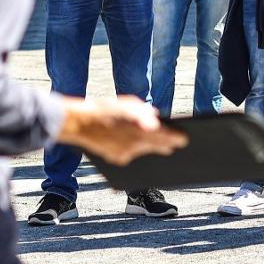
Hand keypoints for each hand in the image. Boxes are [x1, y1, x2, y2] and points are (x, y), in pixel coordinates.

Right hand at [57, 95, 187, 165]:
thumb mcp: (126, 104)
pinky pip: (131, 155)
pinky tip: (137, 146)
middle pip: (157, 147)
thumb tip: (155, 117)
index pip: (165, 136)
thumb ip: (142, 111)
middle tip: (176, 145)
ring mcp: (126, 153)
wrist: (79, 122)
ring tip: (162, 147)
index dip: (176, 138)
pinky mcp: (117, 159)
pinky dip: (134, 150)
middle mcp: (135, 144)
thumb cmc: (104, 109)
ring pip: (144, 152)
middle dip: (166, 145)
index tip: (185, 140)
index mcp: (139, 128)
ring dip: (150, 148)